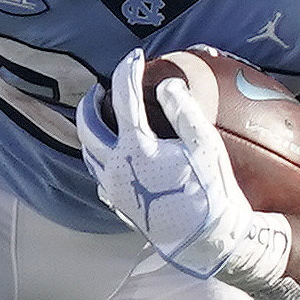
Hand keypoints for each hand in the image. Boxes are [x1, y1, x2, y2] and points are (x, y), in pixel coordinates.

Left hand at [77, 51, 263, 277]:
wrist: (207, 243)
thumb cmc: (212, 194)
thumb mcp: (206, 146)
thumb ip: (184, 110)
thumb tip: (167, 84)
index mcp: (135, 148)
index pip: (124, 97)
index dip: (128, 71)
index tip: (136, 56)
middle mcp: (115, 168)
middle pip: (88, 127)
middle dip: (91, 103)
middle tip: (100, 89)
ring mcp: (114, 190)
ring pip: (89, 154)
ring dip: (91, 132)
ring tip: (101, 120)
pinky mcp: (120, 207)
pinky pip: (101, 178)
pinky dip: (102, 160)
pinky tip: (114, 159)